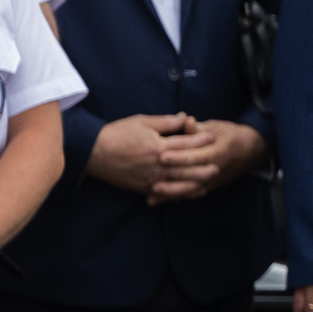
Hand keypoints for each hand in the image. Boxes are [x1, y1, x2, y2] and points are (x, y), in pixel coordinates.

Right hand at [87, 113, 208, 196]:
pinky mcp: (143, 187)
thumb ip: (165, 122)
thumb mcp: (142, 122)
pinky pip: (165, 192)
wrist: (92, 152)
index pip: (184, 143)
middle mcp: (156, 164)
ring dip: (195, 182)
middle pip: (185, 166)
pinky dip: (178, 193)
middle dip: (203, 165)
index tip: (212, 137)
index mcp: (157, 145)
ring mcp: (150, 178)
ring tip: (210, 181)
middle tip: (220, 164)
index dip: (199, 139)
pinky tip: (189, 193)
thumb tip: (185, 118)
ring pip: (178, 182)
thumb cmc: (117, 134)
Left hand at [156, 120, 266, 202]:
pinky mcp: (211, 186)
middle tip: (152, 181)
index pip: (196, 156)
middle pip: (192, 177)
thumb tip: (185, 120)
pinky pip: (192, 194)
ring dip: (172, 193)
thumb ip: (197, 128)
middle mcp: (216, 169)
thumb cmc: (230, 135)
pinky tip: (159, 200)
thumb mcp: (215, 127)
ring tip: (153, 194)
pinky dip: (176, 197)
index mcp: (218, 152)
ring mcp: (214, 180)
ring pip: (192, 190)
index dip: (178, 157)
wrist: (251, 150)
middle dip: (172, 180)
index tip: (161, 157)